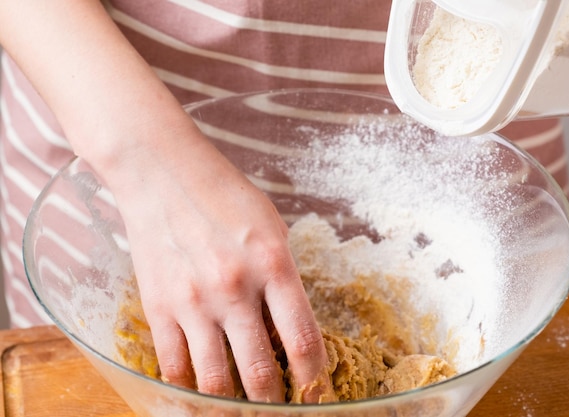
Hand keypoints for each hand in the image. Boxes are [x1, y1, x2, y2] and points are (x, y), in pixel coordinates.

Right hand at [110, 130, 331, 402]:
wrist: (161, 172)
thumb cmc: (224, 193)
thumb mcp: (271, 225)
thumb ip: (282, 277)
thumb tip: (288, 325)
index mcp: (273, 264)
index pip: (303, 339)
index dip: (315, 376)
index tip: (318, 389)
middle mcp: (234, 289)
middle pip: (259, 374)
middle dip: (275, 403)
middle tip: (280, 409)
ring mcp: (192, 302)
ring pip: (214, 382)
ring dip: (233, 408)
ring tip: (244, 413)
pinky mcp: (158, 307)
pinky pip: (174, 367)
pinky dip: (189, 392)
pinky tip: (201, 398)